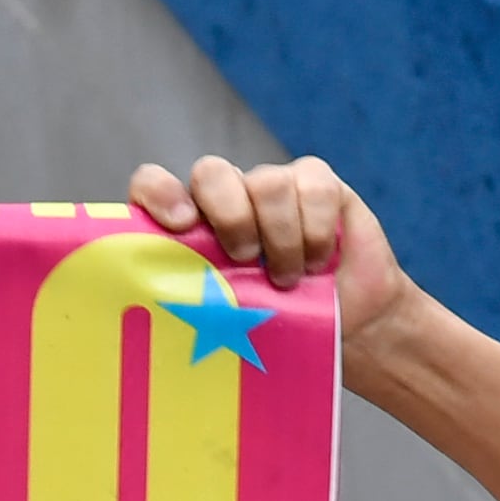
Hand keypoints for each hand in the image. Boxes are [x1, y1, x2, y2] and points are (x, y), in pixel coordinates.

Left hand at [129, 154, 419, 352]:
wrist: (345, 326)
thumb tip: (161, 326)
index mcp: (189, 230)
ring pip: (267, 182)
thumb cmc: (275, 327)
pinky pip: (314, 186)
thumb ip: (193, 305)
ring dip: (282, 239)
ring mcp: (270, 186)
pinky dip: (317, 229)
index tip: (180, 224)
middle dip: (231, 216)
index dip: (159, 193)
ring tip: (289, 279)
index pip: (153, 186)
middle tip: (246, 260)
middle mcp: (225, 199)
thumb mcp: (226, 323)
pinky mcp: (316, 182)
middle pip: (211, 172)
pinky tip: (318, 259)